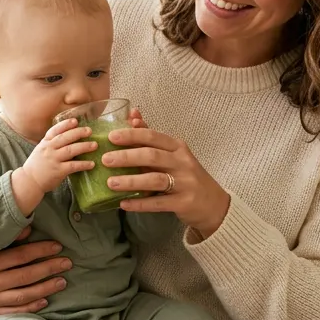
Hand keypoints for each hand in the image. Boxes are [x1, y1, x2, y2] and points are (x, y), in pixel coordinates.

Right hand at [0, 227, 72, 316]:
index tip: (57, 247)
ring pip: (23, 295)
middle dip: (49, 268)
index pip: (20, 256)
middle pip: (25, 275)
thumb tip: (30, 228)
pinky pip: (13, 311)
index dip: (41, 250)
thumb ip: (5, 239)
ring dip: (45, 288)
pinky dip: (30, 306)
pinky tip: (45, 300)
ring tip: (62, 281)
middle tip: (67, 263)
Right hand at [17, 118, 96, 199]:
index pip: (55, 130)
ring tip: (95, 145)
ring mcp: (53, 159)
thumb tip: (70, 135)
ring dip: (84, 146)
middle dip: (78, 133)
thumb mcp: (41, 149)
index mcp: (45, 142)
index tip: (75, 121)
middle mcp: (49, 149)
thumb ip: (52, 143)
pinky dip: (83, 164)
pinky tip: (92, 164)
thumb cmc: (38, 165)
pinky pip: (73, 166)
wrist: (29, 181)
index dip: (65, 124)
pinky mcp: (58, 171)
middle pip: (65, 137)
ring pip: (71, 150)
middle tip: (90, 131)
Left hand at [102, 112, 231, 239]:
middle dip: (127, 157)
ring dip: (131, 181)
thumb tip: (132, 115)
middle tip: (105, 160)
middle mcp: (183, 162)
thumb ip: (151, 138)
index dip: (132, 135)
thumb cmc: (187, 176)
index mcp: (178, 147)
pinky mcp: (184, 203)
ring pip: (154, 179)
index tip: (111, 137)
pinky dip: (140, 203)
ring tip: (110, 183)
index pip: (153, 137)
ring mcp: (185, 183)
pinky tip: (123, 204)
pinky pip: (158, 203)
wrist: (214, 204)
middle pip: (152, 156)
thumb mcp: (173, 155)